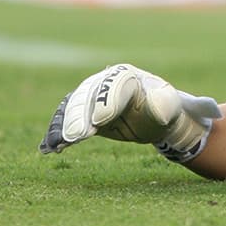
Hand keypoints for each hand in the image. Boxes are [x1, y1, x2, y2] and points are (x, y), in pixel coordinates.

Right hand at [39, 64, 222, 162]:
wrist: (160, 118)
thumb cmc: (169, 109)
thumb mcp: (175, 106)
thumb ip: (173, 105)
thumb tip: (176, 110)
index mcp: (128, 77)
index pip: (114, 85)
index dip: (106, 102)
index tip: (100, 121)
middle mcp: (107, 83)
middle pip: (89, 94)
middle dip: (81, 113)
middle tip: (78, 134)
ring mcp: (93, 98)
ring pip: (75, 107)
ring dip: (65, 125)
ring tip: (59, 143)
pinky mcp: (85, 115)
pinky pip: (69, 121)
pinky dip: (58, 133)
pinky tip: (50, 148)